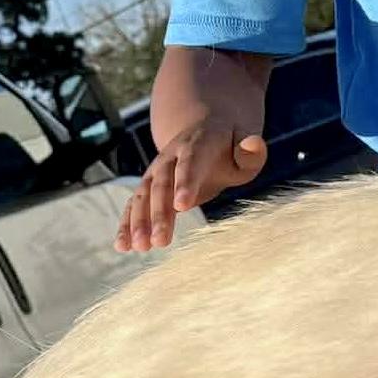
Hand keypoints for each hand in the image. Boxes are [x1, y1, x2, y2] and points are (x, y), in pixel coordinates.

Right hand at [115, 118, 266, 251]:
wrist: (205, 130)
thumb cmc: (230, 147)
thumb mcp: (244, 146)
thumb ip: (250, 152)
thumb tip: (254, 144)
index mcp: (196, 144)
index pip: (190, 163)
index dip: (185, 183)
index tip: (182, 206)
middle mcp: (170, 157)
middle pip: (162, 185)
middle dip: (159, 213)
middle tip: (159, 241)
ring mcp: (156, 171)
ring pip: (143, 196)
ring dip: (139, 221)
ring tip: (140, 247)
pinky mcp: (148, 186)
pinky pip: (134, 204)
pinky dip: (127, 223)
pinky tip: (123, 246)